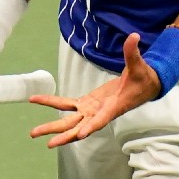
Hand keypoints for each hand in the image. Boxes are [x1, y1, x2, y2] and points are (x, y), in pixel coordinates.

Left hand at [28, 33, 160, 147]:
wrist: (143, 87)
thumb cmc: (142, 79)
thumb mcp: (138, 66)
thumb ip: (132, 52)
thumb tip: (134, 36)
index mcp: (113, 107)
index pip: (101, 119)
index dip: (91, 126)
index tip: (80, 135)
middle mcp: (99, 112)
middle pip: (78, 126)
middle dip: (62, 134)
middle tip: (46, 142)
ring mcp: (92, 109)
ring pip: (70, 120)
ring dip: (53, 127)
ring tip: (34, 133)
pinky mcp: (88, 103)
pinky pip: (68, 105)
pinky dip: (54, 103)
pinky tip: (39, 101)